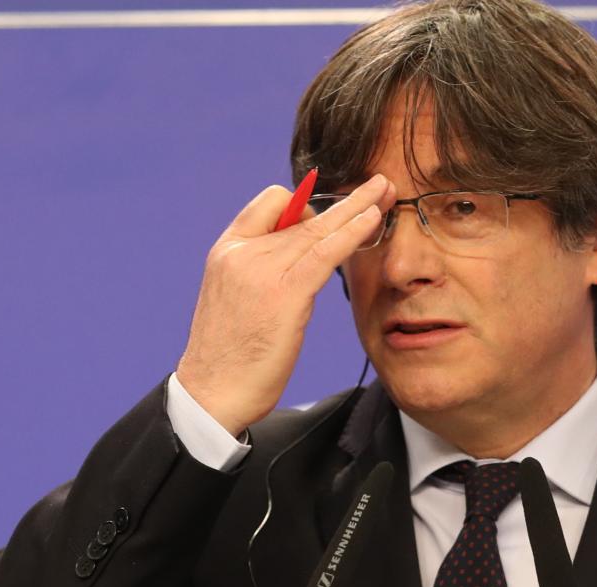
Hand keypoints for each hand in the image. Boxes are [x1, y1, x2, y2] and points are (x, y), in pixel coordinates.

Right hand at [177, 175, 393, 435]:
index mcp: (227, 251)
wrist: (211, 392)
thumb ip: (261, 273)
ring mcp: (262, 270)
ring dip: (357, 207)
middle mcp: (242, 253)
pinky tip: (373, 220)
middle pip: (301, 212)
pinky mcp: (285, 293)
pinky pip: (326, 252)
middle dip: (344, 199)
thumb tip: (300, 262)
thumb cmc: (228, 357)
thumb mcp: (236, 301)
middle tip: (377, 185)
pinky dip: (352, 232)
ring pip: (318, 228)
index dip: (302, 205)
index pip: (269, 204)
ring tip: (385, 192)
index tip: (326, 218)